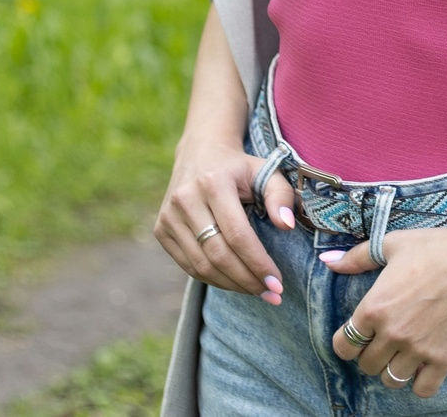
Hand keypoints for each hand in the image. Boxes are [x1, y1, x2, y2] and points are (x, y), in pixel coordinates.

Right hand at [152, 135, 300, 304]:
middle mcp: (185, 199)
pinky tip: (234, 282)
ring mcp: (168, 215)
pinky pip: (188, 265)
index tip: (278, 283)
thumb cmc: (240, 167)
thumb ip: (281, 195)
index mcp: (213, 182)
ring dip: (232, 285)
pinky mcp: (161, 229)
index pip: (237, 235)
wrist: (200, 151)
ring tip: (257, 291)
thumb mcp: (265, 171)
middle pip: (218, 255)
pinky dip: (213, 279)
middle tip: (272, 294)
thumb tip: (285, 226)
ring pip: (201, 265)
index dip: (258, 264)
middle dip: (247, 280)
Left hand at [326, 210, 446, 396]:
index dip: (347, 343)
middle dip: (371, 356)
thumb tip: (328, 261)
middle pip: (367, 365)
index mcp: (375, 306)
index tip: (358, 337)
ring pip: (391, 380)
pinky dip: (420, 383)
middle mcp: (393, 332)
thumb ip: (357, 257)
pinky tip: (424, 366)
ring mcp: (419, 348)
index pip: (343, 345)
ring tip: (404, 355)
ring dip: (394, 369)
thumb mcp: (392, 244)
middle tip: (385, 343)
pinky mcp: (445, 358)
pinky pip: (423, 390)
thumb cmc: (436, 247)